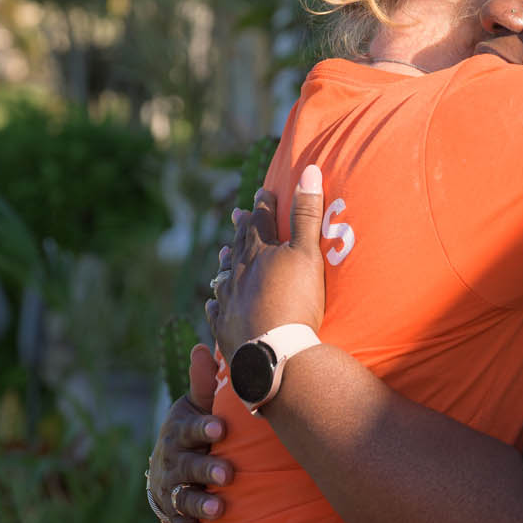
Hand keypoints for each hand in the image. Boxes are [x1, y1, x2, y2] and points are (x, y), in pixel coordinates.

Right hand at [148, 344, 234, 522]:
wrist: (168, 465)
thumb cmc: (195, 429)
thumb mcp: (197, 405)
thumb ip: (204, 384)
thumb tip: (203, 348)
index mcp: (181, 430)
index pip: (190, 428)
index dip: (203, 428)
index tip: (221, 429)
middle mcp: (173, 460)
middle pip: (188, 465)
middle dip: (206, 469)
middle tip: (227, 474)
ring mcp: (172, 488)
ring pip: (183, 496)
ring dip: (199, 504)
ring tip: (218, 511)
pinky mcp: (173, 513)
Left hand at [206, 164, 326, 353]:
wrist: (274, 352)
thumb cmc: (295, 301)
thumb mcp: (307, 254)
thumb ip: (306, 214)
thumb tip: (309, 171)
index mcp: (259, 251)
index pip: (260, 220)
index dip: (263, 204)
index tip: (261, 191)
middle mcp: (239, 272)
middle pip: (239, 245)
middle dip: (241, 228)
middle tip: (237, 215)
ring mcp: (230, 300)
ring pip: (225, 276)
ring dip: (226, 263)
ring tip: (223, 254)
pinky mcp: (226, 328)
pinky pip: (218, 311)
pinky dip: (216, 303)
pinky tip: (213, 302)